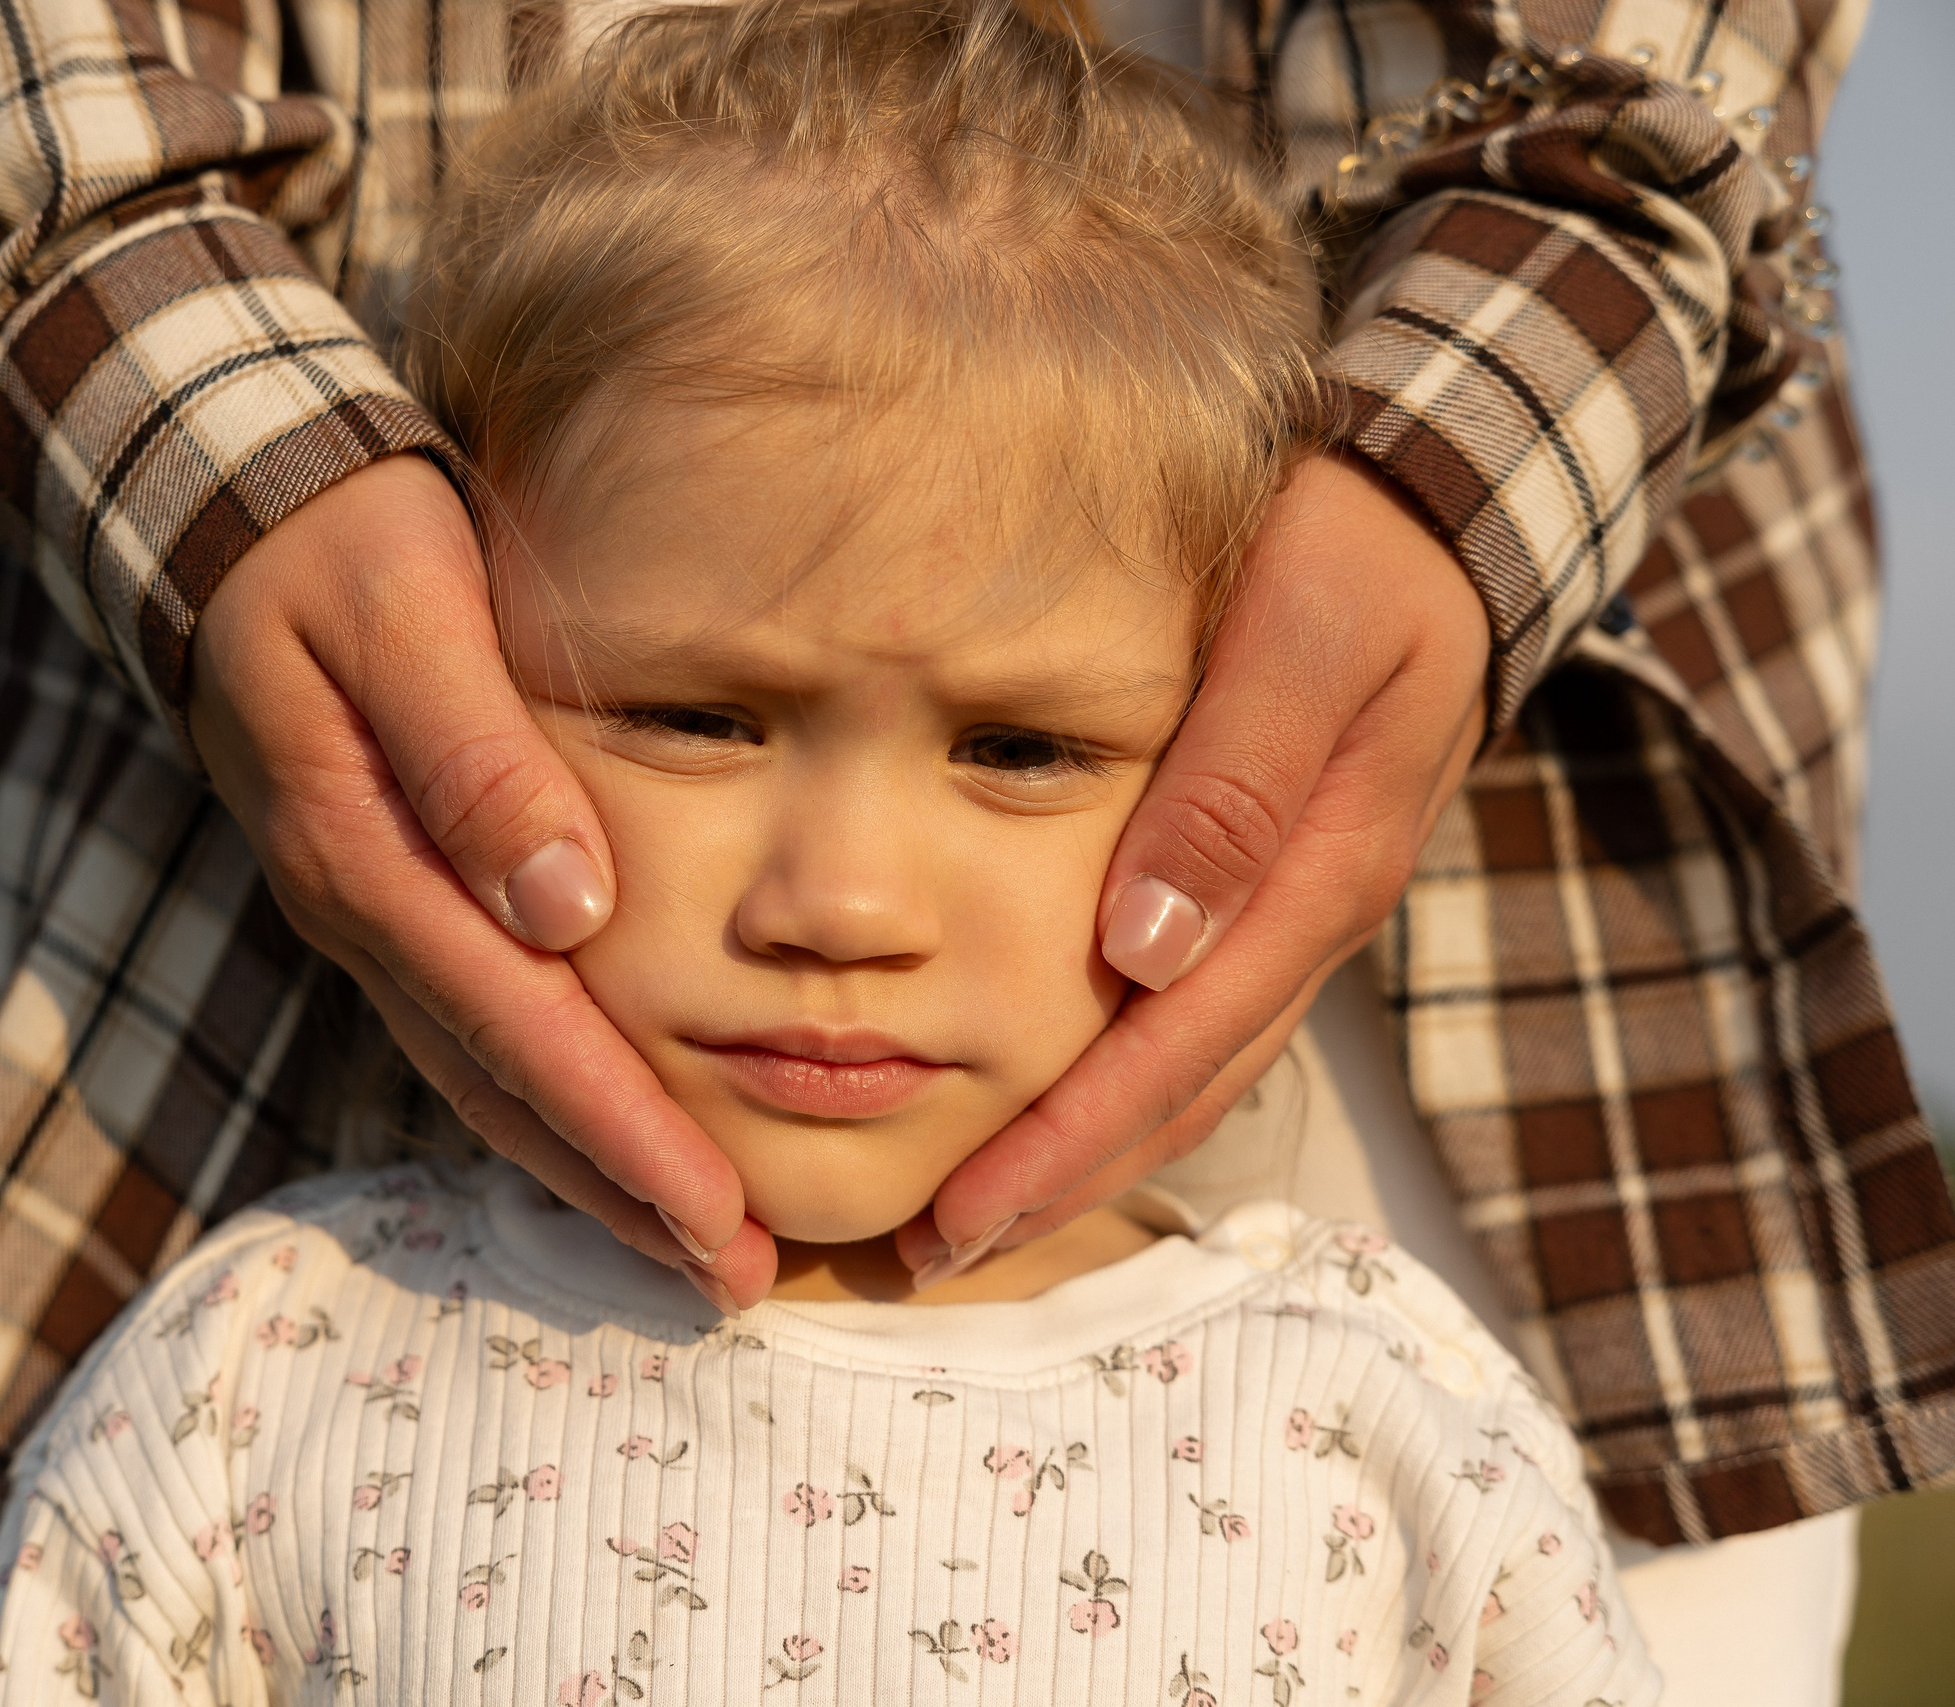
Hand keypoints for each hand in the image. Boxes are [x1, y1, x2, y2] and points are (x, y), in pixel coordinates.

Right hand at [187, 453, 775, 1311]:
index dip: (618, 1130)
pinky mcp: (389, 901)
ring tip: (693, 1246)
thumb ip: (477, 756)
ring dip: (587, 1168)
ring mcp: (368, 917)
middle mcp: (361, 914)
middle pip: (500, 1086)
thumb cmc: (342, 546)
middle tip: (731, 1278)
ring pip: (483, 1078)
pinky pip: (471, 1031)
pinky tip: (611, 1140)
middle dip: (616, 1189)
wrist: (235, 521)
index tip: (715, 1213)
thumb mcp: (406, 613)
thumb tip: (565, 905)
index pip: (514, 1026)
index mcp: (367, 859)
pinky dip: (546, 1103)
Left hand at [903, 452, 1489, 1280]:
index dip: (1069, 1141)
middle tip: (930, 1251)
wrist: (1448, 516)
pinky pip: (1189, 1018)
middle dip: (1057, 1180)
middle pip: (1178, 1092)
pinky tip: (1038, 1102)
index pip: (1177, 1046)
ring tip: (967, 1210)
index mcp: (1314, 875)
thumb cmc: (1358, 553)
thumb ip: (1233, 783)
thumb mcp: (1303, 637)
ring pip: (1186, 1071)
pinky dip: (1115, 1082)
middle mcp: (1304, 919)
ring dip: (1082, 1152)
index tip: (965, 1210)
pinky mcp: (1265, 888)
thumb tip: (1144, 949)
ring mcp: (1289, 912)